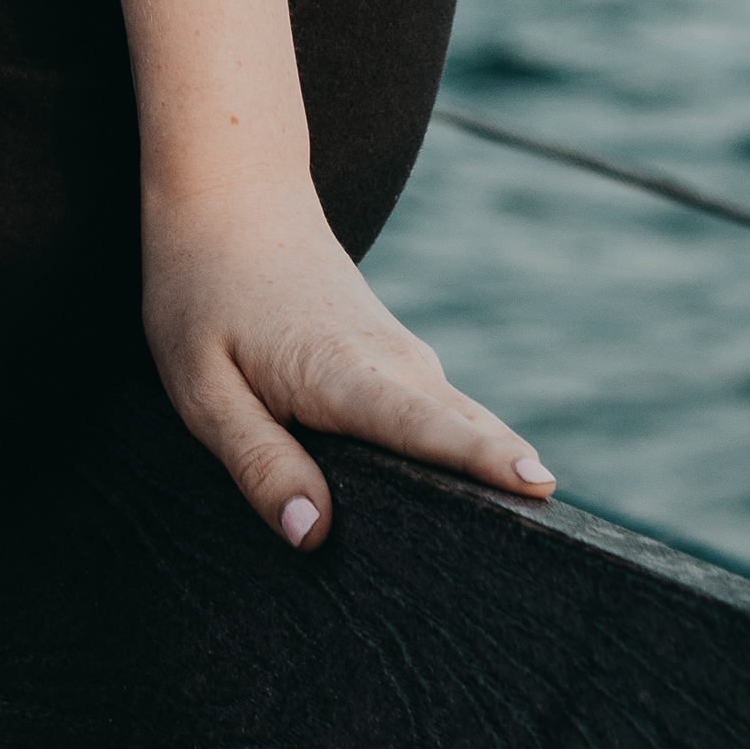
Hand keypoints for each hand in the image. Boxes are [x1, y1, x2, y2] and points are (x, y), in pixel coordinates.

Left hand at [142, 180, 553, 550]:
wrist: (228, 196)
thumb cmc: (204, 292)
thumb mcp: (203, 389)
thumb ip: (259, 464)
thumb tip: (313, 534)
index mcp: (340, 371)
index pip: (422, 425)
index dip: (481, 458)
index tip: (541, 485)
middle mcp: (391, 361)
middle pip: (467, 431)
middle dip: (507, 488)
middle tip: (546, 552)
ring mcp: (403, 355)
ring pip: (462, 422)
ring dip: (490, 475)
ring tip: (523, 541)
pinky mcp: (398, 359)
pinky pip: (442, 413)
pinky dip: (465, 452)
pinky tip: (470, 500)